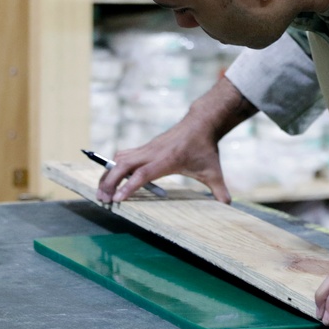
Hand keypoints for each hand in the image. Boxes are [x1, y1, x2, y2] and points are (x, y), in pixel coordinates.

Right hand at [96, 77, 256, 204]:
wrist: (200, 123)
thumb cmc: (205, 148)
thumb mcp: (213, 170)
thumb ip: (219, 189)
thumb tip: (228, 204)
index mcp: (167, 160)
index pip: (143, 174)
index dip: (130, 186)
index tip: (118, 199)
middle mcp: (152, 152)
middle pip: (123, 166)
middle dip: (109, 182)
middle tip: (102, 200)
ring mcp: (146, 148)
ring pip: (119, 160)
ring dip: (107, 175)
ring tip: (101, 194)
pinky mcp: (144, 147)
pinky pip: (123, 156)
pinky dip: (113, 168)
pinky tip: (109, 181)